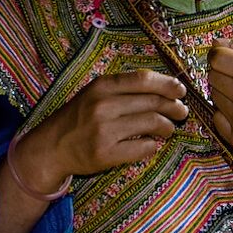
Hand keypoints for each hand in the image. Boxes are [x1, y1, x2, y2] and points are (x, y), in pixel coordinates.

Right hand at [13, 70, 187, 191]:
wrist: (52, 147)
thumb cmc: (78, 118)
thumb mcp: (95, 94)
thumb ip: (124, 89)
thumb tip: (165, 89)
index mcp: (101, 86)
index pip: (144, 79)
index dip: (167, 84)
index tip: (180, 91)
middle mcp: (103, 105)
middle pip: (153, 102)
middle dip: (174, 107)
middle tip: (181, 113)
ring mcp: (104, 130)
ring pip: (153, 124)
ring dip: (167, 127)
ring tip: (167, 129)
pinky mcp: (106, 153)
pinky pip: (144, 147)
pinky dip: (153, 145)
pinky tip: (150, 144)